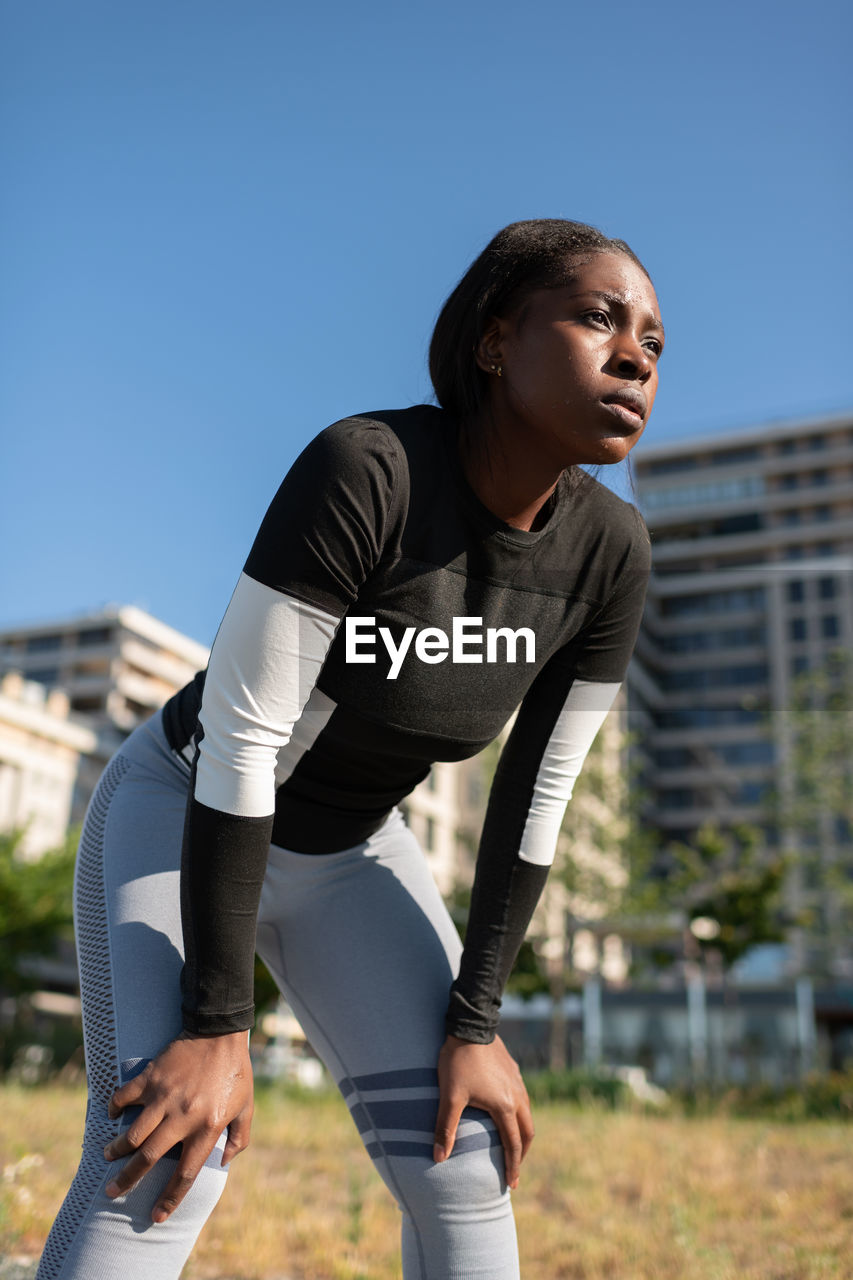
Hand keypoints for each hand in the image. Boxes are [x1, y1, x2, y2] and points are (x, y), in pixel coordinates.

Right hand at [103, 1029, 253, 1222]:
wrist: (220, 1032)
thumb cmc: (236, 1071)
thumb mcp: (247, 1106)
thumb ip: (240, 1137)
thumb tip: (223, 1162)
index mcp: (207, 1128)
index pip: (185, 1174)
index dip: (170, 1199)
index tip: (156, 1216)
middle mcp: (183, 1117)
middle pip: (149, 1158)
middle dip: (127, 1180)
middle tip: (111, 1192)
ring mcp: (164, 1097)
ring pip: (133, 1133)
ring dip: (117, 1149)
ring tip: (108, 1156)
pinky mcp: (151, 1077)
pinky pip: (125, 1096)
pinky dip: (115, 1107)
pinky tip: (112, 1114)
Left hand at [433, 1034, 533, 1189]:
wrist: (470, 1025)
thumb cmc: (458, 1062)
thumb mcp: (450, 1096)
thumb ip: (444, 1128)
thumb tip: (438, 1158)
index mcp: (505, 1107)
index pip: (513, 1145)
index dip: (512, 1166)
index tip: (511, 1184)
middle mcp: (517, 1097)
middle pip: (527, 1132)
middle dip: (522, 1153)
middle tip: (514, 1169)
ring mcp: (518, 1082)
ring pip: (527, 1114)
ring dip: (522, 1133)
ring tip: (513, 1145)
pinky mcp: (514, 1070)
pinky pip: (522, 1099)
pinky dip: (519, 1115)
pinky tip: (507, 1112)